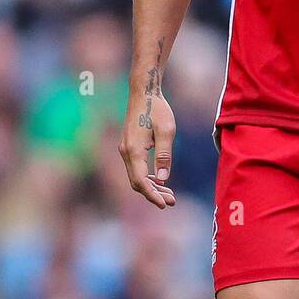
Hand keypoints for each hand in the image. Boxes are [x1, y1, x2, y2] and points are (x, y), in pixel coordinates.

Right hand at [119, 92, 176, 208]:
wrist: (143, 93)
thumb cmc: (157, 109)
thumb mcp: (167, 131)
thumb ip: (165, 155)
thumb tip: (163, 179)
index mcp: (134, 150)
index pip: (141, 181)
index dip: (152, 195)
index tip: (165, 204)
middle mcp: (125, 152)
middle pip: (137, 182)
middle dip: (153, 194)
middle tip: (172, 202)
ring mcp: (125, 150)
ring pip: (136, 176)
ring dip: (151, 187)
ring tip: (170, 195)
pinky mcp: (129, 147)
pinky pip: (136, 168)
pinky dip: (147, 177)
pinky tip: (160, 181)